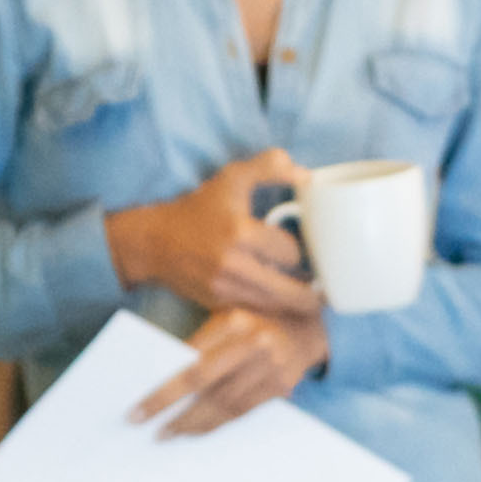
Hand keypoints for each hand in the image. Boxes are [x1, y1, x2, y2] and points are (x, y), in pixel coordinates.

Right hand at [104, 151, 320, 321]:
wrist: (155, 241)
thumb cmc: (198, 208)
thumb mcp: (232, 177)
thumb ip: (269, 167)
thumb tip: (306, 175)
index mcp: (240, 232)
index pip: (290, 252)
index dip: (298, 252)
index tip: (298, 252)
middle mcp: (232, 264)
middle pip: (288, 292)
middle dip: (309, 296)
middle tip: (325, 296)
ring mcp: (223, 289)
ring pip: (273, 308)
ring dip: (292, 306)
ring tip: (309, 303)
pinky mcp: (216, 305)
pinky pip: (254, 314)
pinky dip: (270, 314)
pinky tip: (280, 309)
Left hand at [133, 307, 326, 438]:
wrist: (307, 327)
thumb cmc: (255, 322)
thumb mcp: (227, 320)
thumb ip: (201, 344)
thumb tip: (160, 378)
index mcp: (234, 320)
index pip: (190, 360)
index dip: (162, 388)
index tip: (138, 408)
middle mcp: (254, 341)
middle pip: (203, 382)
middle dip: (170, 408)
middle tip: (144, 425)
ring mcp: (270, 366)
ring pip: (222, 404)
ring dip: (191, 423)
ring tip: (167, 433)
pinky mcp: (280, 386)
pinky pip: (241, 412)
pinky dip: (215, 424)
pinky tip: (195, 431)